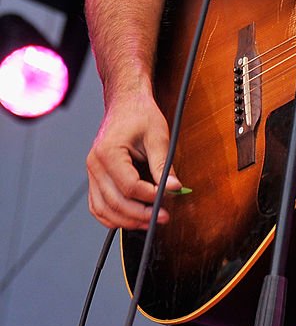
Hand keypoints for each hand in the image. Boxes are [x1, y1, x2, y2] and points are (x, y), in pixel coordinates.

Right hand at [86, 89, 181, 229]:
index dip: (150, 197)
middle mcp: (94, 165)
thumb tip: (174, 188)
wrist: (126, 103)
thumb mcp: (158, 137)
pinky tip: (132, 218)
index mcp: (108, 153)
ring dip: (126, 221)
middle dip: (140, 215)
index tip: (168, 199)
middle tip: (163, 218)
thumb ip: (164, 165)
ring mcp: (92, 173)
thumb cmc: (141, 115)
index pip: (129, 186)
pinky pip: (98, 205)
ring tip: (150, 222)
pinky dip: (113, 216)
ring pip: (103, 209)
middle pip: (114, 202)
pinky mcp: (95, 178)